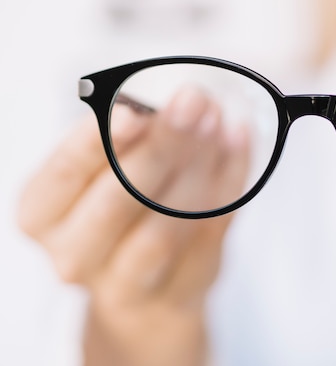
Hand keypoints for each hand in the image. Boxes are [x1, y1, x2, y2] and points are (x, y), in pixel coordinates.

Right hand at [18, 88, 249, 365]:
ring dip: (200, 164)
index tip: (134, 112)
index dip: (98, 142)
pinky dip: (230, 181)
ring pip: (168, 223)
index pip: (65, 174)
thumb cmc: (116, 208)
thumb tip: (169, 101)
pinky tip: (238, 140)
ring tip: (217, 119)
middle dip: (162, 146)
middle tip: (192, 102)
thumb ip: (127, 139)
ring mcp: (126, 282)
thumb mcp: (102, 170)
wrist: (141, 285)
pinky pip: (210, 231)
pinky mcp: (178, 288)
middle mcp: (75, 254)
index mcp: (43, 214)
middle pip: (119, 200)